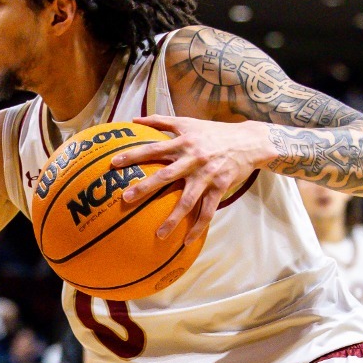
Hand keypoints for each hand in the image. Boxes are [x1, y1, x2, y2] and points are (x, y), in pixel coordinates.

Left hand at [113, 115, 268, 242]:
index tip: (114, 164)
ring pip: (187, 201)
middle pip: (165, 176)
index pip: (153, 149)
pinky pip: (207, 211)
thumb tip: (134, 120)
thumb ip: (161, 121)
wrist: (248, 141)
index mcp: (184, 143)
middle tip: (125, 199)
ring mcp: (207, 176)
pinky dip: (198, 227)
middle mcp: (193, 159)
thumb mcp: (188, 122)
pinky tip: (186, 241)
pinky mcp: (220, 188)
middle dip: (145, 188)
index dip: (133, 155)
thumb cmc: (214, 132)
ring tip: (158, 235)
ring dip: (172, 219)